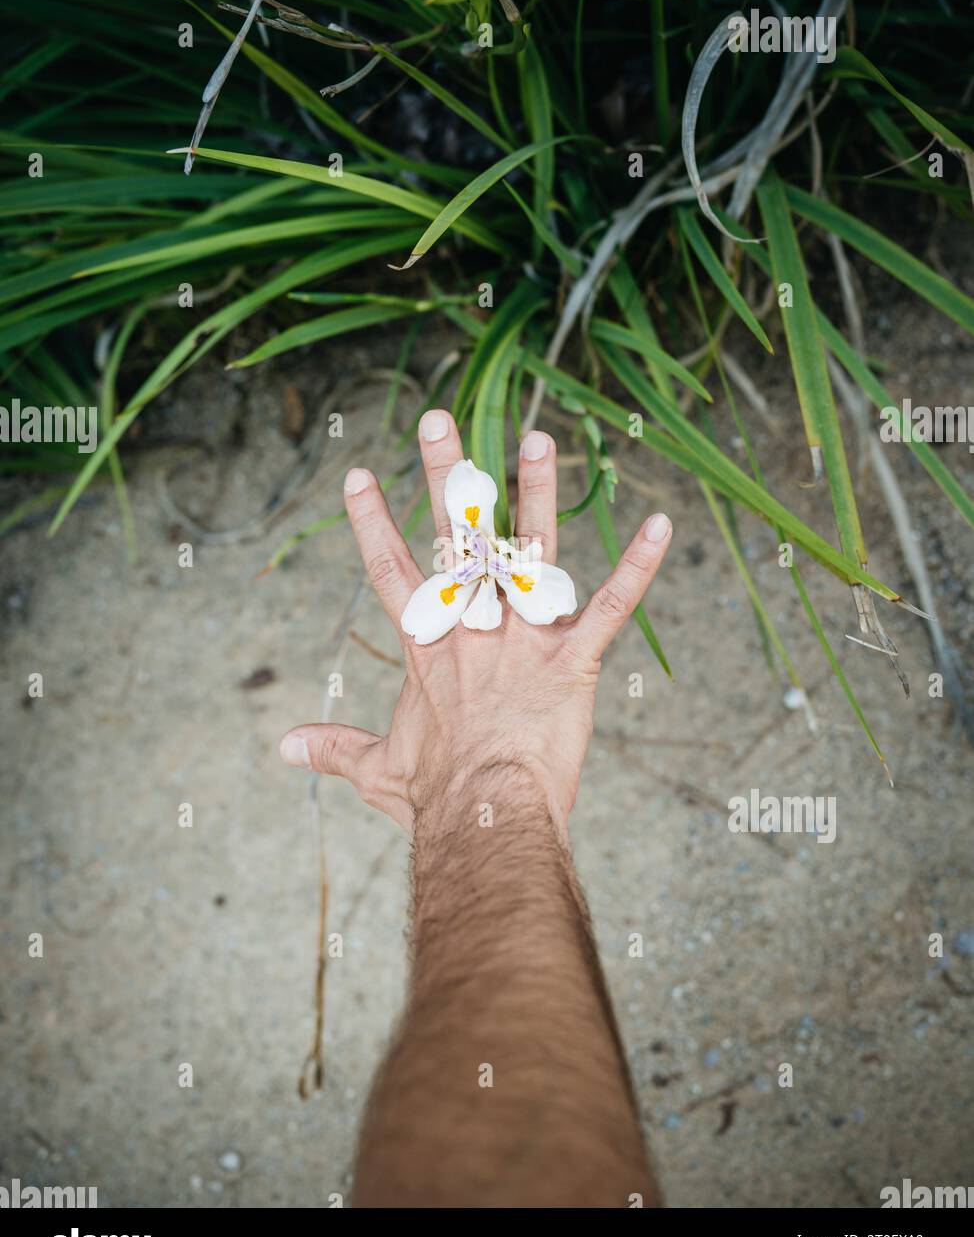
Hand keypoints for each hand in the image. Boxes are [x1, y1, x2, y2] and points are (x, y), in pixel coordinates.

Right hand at [280, 411, 672, 834]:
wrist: (487, 817)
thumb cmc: (436, 797)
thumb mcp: (377, 769)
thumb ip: (334, 747)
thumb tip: (283, 746)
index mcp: (428, 646)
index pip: (391, 570)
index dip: (373, 522)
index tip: (359, 474)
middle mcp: (474, 626)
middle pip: (456, 538)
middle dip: (446, 476)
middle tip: (438, 419)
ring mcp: (525, 637)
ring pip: (531, 551)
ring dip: (537, 492)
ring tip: (538, 438)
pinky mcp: (575, 658)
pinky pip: (613, 605)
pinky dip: (640, 565)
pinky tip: (662, 525)